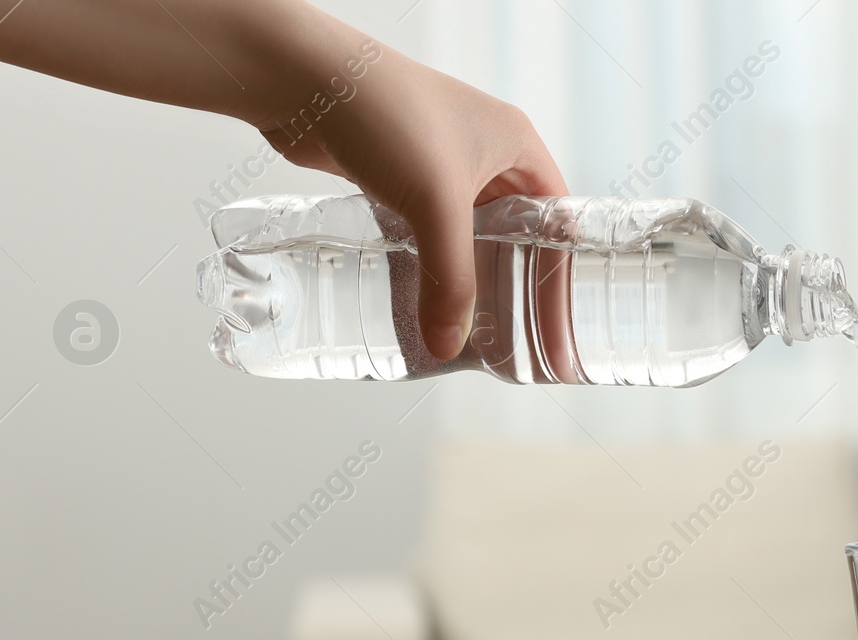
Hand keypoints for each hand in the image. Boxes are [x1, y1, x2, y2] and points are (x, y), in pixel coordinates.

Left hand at [259, 35, 567, 360]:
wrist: (298, 75)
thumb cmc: (383, 112)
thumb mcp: (434, 201)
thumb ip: (450, 279)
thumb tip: (449, 345)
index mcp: (515, 144)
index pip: (556, 217)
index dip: (558, 268)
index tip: (556, 319)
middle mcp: (483, 150)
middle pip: (512, 229)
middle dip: (510, 277)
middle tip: (512, 332)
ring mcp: (437, 162)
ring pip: (463, 232)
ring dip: (461, 273)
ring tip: (466, 324)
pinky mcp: (395, 175)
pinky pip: (421, 228)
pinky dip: (421, 260)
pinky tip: (417, 293)